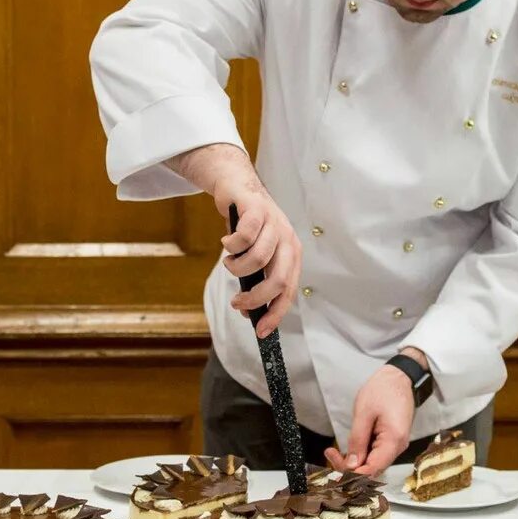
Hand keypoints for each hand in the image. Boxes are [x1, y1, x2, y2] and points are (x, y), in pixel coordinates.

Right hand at [166, 145, 303, 338]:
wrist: (236, 187)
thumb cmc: (245, 226)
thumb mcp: (255, 254)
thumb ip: (255, 279)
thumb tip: (248, 312)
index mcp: (291, 254)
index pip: (288, 291)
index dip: (275, 313)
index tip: (260, 331)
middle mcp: (287, 240)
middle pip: (278, 280)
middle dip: (255, 299)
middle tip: (237, 303)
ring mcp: (274, 223)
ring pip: (258, 260)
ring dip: (237, 268)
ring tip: (229, 262)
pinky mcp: (258, 209)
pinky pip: (245, 237)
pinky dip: (231, 245)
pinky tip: (226, 242)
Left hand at [324, 364, 414, 476]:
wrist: (399, 377)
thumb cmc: (384, 389)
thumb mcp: (364, 412)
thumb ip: (357, 440)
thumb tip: (351, 465)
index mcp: (393, 440)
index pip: (372, 470)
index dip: (353, 474)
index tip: (335, 467)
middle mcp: (397, 447)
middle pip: (372, 470)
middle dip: (349, 468)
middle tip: (330, 454)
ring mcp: (395, 445)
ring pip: (372, 464)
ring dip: (353, 462)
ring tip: (333, 451)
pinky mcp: (390, 441)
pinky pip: (374, 455)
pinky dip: (360, 454)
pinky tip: (347, 449)